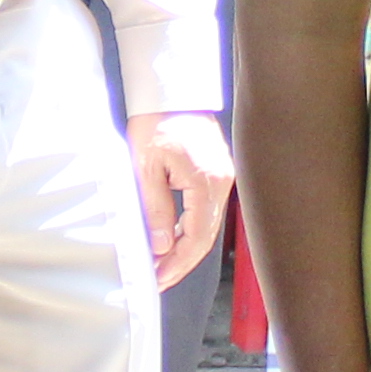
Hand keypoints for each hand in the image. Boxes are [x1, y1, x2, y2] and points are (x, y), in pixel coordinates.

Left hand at [129, 110, 230, 286]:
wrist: (171, 91)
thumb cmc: (156, 121)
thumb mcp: (147, 166)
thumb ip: (156, 207)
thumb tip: (160, 246)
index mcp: (206, 182)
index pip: (196, 237)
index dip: (177, 263)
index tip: (158, 279)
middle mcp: (221, 182)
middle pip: (205, 237)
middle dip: (181, 262)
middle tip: (158, 280)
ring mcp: (222, 178)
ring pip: (207, 226)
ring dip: (185, 249)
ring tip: (162, 266)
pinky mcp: (217, 174)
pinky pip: (206, 211)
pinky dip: (190, 229)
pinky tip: (172, 241)